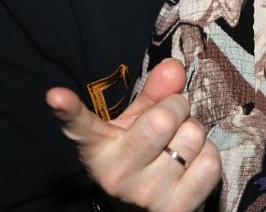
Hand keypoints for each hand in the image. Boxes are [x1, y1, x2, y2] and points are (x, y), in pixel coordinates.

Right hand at [46, 59, 220, 211]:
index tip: (55, 95)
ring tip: (178, 144)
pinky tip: (192, 164)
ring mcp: (147, 196)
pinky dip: (208, 155)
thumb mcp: (136, 123)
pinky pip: (210, 163)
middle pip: (163, 118)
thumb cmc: (141, 155)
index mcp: (100, 150)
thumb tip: (174, 68)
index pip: (82, 126)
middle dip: (177, 108)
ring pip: (193, 136)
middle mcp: (118, 175)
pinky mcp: (178, 210)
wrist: (146, 211)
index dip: (68, 109)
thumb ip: (154, 93)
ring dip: (194, 132)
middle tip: (170, 119)